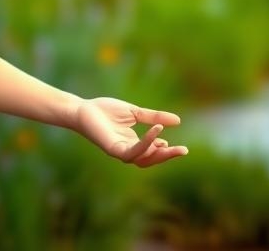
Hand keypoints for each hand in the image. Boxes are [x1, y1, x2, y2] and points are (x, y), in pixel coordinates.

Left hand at [73, 97, 187, 167]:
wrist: (84, 109)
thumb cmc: (106, 110)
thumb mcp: (135, 112)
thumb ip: (154, 117)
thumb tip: (178, 121)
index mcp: (132, 143)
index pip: (152, 152)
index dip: (164, 150)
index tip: (176, 145)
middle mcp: (127, 150)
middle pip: (150, 159)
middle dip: (167, 156)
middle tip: (183, 151)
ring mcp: (119, 151)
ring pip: (142, 160)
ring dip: (157, 154)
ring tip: (170, 145)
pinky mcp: (112, 149)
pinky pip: (131, 152)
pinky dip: (144, 144)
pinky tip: (155, 133)